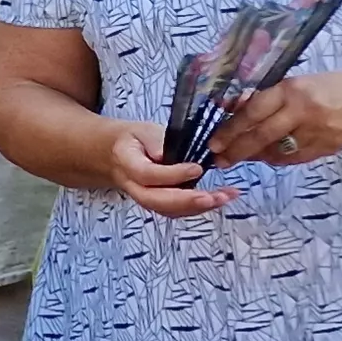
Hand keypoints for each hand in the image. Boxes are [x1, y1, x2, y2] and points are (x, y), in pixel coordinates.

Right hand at [100, 119, 228, 216]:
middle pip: (155, 200)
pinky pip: (176, 211)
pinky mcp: (158, 204)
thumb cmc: (135, 139)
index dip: (171, 175)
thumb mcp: (143, 130)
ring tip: (224, 197)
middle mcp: (133, 186)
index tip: (197, 168)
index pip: (146, 174)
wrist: (117, 154)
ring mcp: (145, 198)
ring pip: (167, 210)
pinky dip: (199, 208)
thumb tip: (165, 155)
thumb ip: (155, 140)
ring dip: (197, 208)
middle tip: (213, 197)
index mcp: (126, 162)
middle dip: (187, 202)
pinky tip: (220, 199)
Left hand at [199, 73, 341, 170]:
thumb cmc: (332, 88)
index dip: (231, 128)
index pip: (254, 111)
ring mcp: (315, 133)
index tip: (213, 142)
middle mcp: (303, 111)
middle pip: (262, 135)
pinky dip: (275, 158)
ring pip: (276, 151)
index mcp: (293, 90)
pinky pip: (292, 158)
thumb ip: (268, 97)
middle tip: (218, 159)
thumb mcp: (298, 83)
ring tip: (237, 157)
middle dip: (236, 149)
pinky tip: (266, 156)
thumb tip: (230, 107)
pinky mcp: (324, 149)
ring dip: (254, 156)